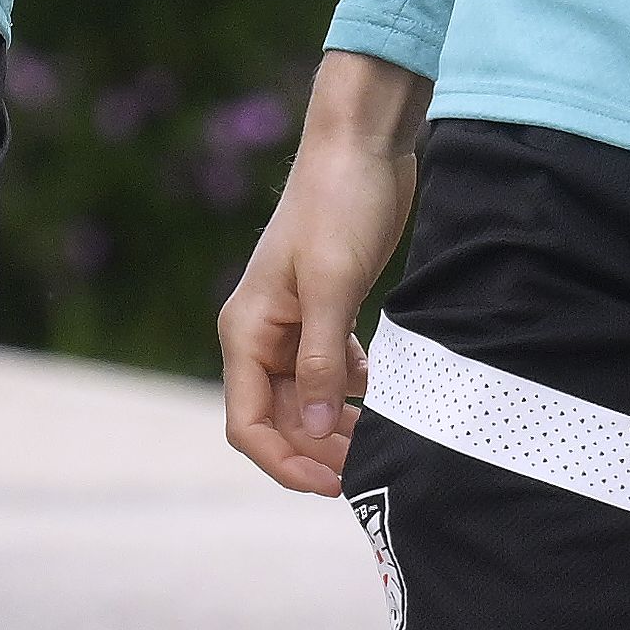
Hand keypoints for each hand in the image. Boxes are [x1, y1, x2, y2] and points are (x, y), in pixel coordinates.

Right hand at [220, 50, 429, 495]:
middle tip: (373, 469)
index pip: (247, 422)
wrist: (362, 145)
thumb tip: (317, 432)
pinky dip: (351, 394)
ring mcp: (291, 322)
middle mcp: (260, 332)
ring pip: (306, 401)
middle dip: (318, 452)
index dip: (285, 463)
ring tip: (383, 440)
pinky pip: (327, 373)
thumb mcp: (332, 287)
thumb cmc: (339, 206)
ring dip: (337, 428)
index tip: (333, 484)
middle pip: (278, 419)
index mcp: (246, 329)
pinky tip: (382, 394)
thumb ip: (321, 363)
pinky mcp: (322, 310)